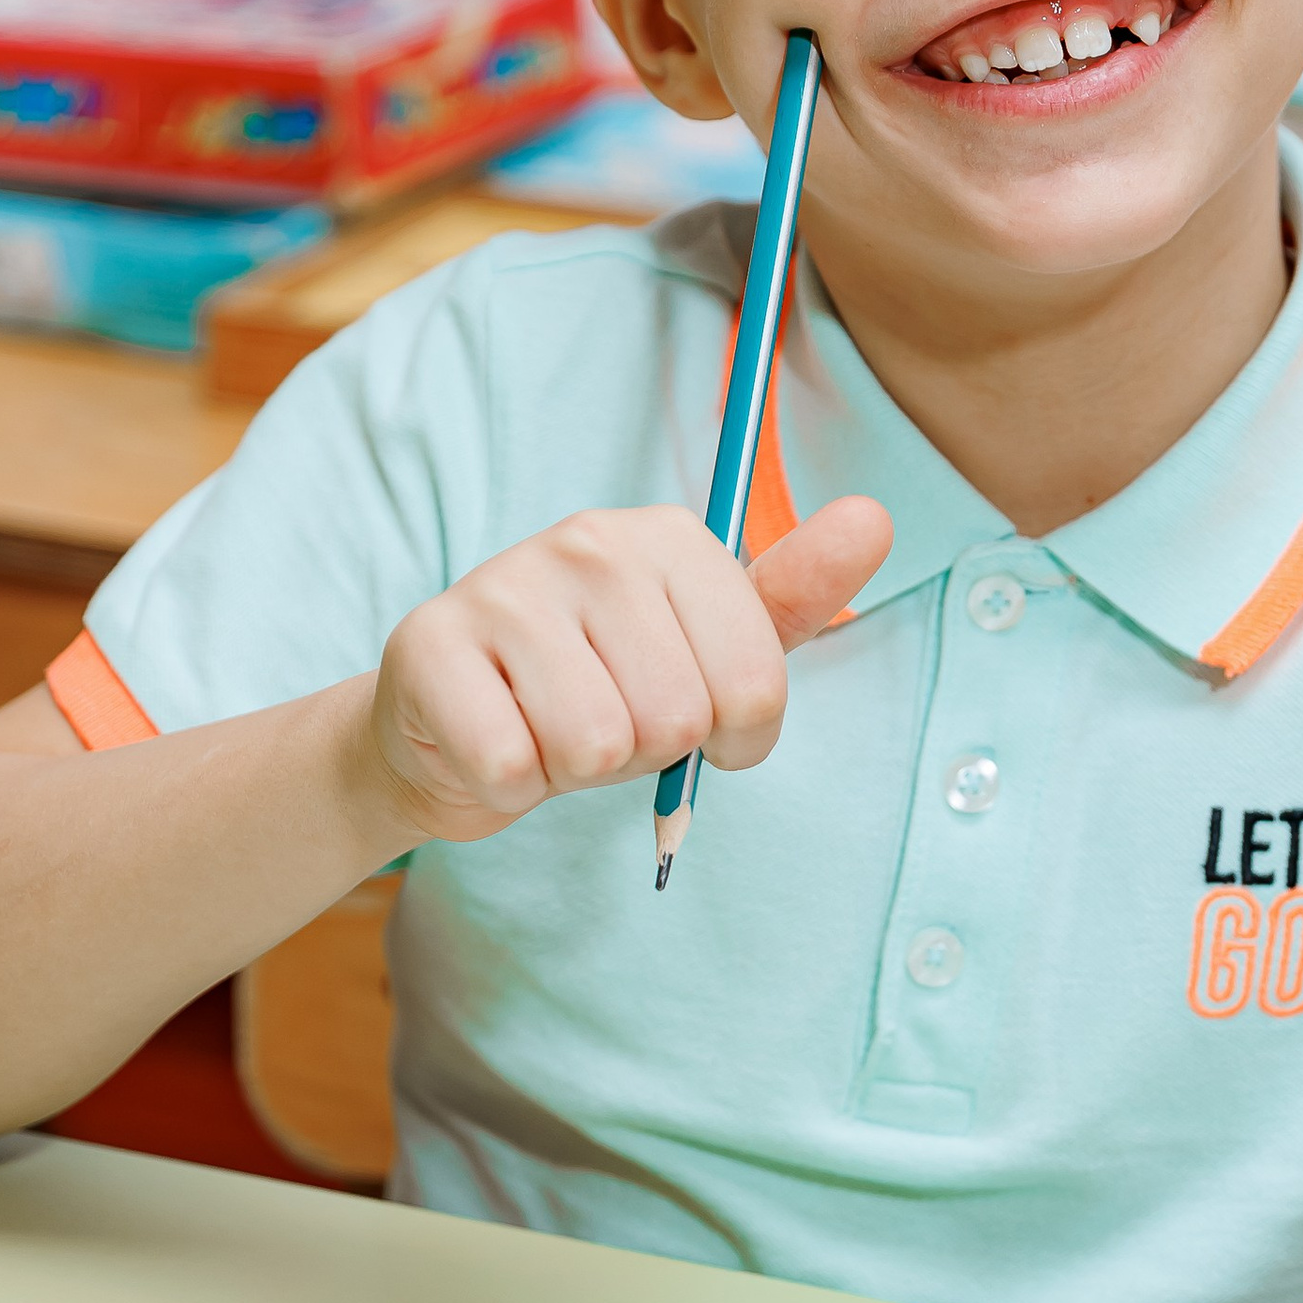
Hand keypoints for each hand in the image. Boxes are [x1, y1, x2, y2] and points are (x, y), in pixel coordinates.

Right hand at [366, 493, 890, 844]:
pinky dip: (511, 785)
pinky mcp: (428, 648)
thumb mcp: (707, 644)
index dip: (735, 738)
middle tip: (605, 722)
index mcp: (670, 537)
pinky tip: (497, 740)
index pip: (753, 684)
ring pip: (594, 746)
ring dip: (576, 771)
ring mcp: (502, 587)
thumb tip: (875, 517)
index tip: (701, 726)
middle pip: (674, 718)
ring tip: (551, 730)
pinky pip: (513, 767)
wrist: (453, 726)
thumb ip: (791, 595)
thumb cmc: (599, 686)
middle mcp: (588, 542)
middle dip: (645, 752)